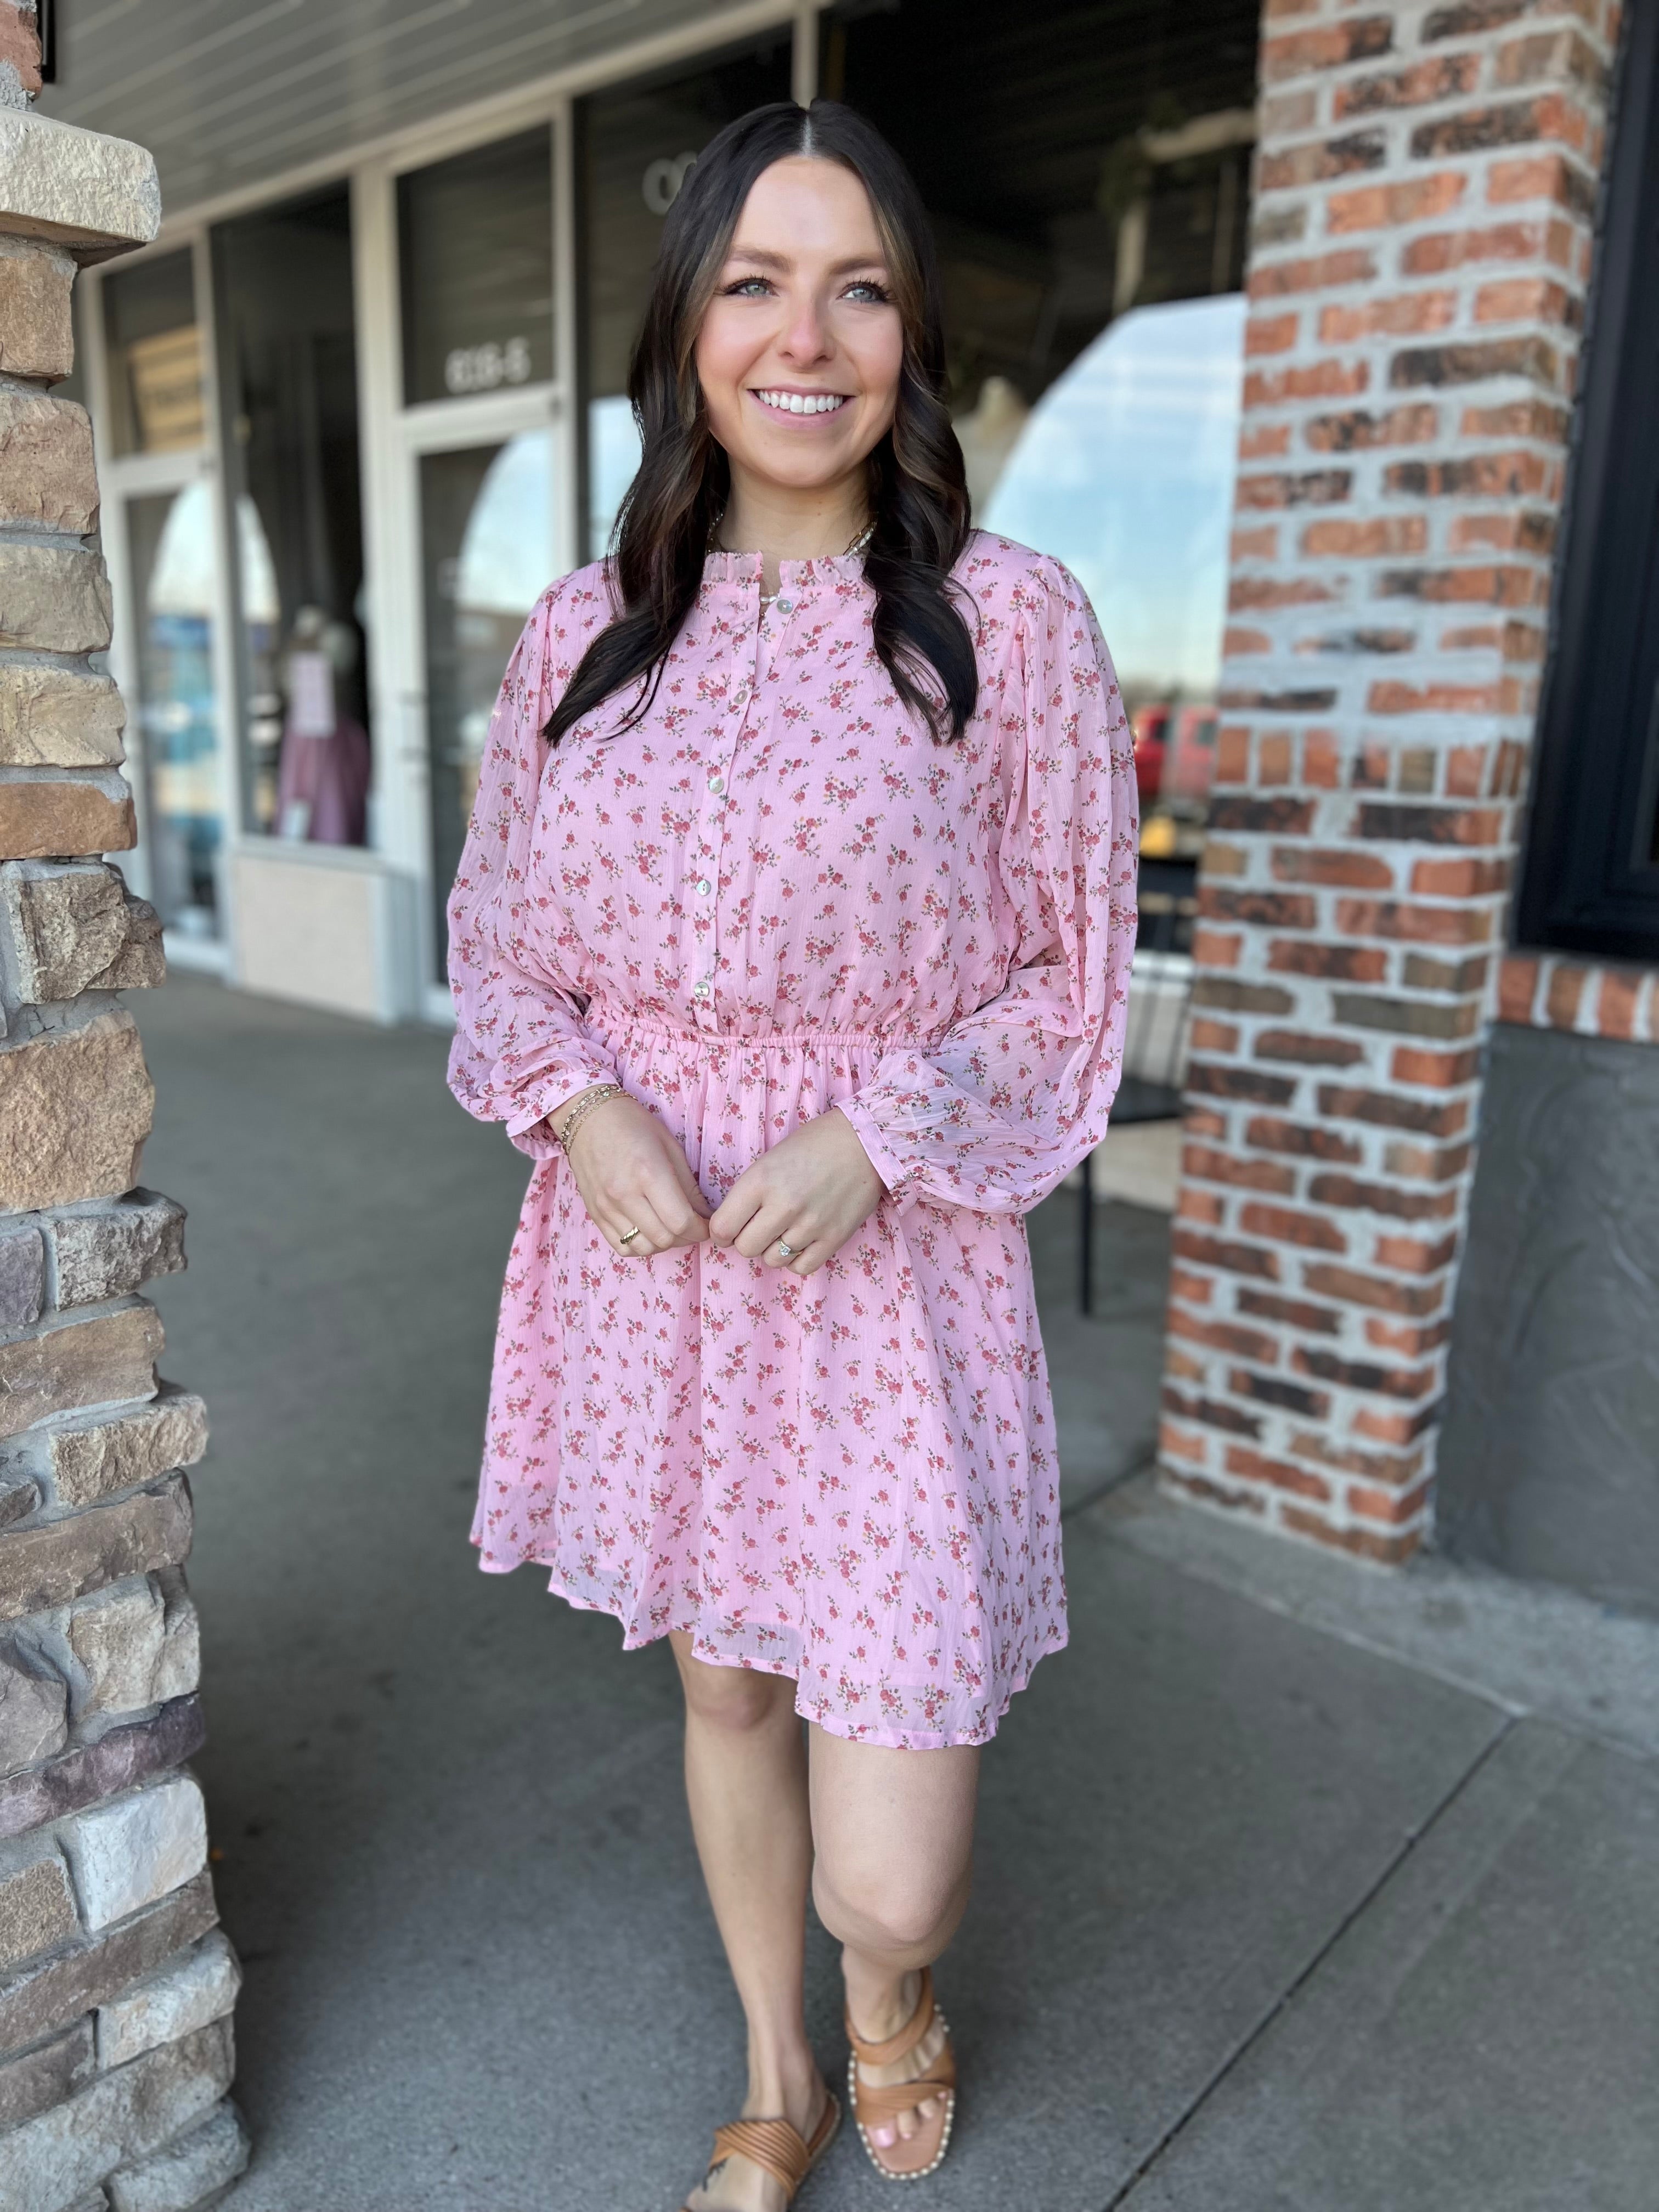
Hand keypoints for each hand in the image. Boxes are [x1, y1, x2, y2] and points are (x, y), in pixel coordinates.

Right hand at [561, 1090, 710, 1258]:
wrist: (588, 1118)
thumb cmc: (634, 1125)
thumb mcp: (670, 1146)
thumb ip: (688, 1185)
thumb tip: (704, 1216)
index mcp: (648, 1172)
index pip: (681, 1221)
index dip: (700, 1229)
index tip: (706, 1224)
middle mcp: (624, 1194)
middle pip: (664, 1239)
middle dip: (686, 1237)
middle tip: (691, 1225)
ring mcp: (606, 1207)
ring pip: (643, 1248)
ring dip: (662, 1243)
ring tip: (669, 1227)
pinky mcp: (594, 1214)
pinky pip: (621, 1246)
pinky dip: (640, 1245)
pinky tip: (648, 1230)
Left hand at [707, 1108, 884, 1276]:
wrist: (863, 1141)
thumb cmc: (813, 1145)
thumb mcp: (769, 1160)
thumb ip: (749, 1193)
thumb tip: (730, 1228)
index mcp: (761, 1180)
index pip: (722, 1227)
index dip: (721, 1233)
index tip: (728, 1230)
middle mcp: (784, 1205)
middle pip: (746, 1248)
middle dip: (747, 1241)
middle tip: (758, 1229)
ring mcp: (810, 1224)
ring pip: (773, 1260)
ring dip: (774, 1249)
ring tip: (785, 1230)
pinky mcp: (834, 1238)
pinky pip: (801, 1268)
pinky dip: (797, 1259)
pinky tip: (802, 1241)